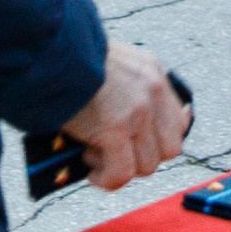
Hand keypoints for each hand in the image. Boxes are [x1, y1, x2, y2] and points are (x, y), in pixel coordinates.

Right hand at [59, 42, 190, 192]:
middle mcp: (153, 91)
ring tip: (94, 156)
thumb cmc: (69, 58)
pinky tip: (91, 173)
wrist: (51, 51)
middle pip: (170, 148)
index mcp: (152, 72)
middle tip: (114, 155)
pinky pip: (122, 173)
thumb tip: (122, 119)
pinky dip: (107, 180)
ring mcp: (139, 111)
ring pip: (147, 166)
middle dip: (142, 159)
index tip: (144, 147)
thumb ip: (126, 85)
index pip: (180, 119)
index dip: (162, 141)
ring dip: (121, 169)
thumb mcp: (111, 61)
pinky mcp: (116, 129)